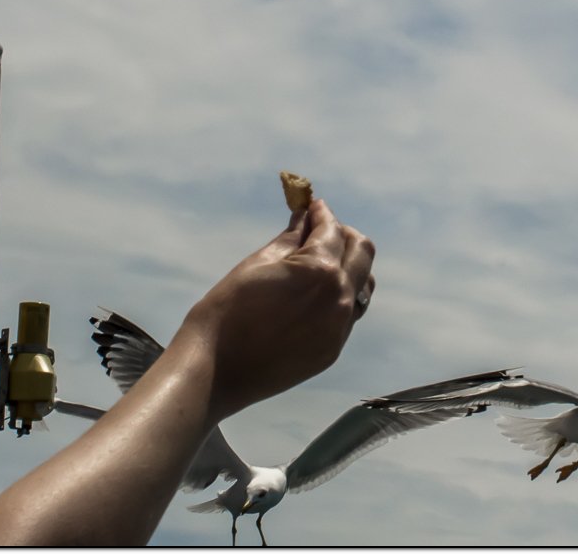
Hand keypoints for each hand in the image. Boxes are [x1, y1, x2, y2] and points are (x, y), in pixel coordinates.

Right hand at [176, 198, 375, 419]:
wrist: (216, 371)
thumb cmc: (227, 311)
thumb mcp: (257, 264)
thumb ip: (289, 240)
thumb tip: (304, 219)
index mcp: (320, 270)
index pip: (332, 230)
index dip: (322, 213)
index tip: (313, 207)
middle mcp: (340, 297)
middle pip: (362, 253)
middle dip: (344, 234)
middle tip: (320, 230)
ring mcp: (339, 327)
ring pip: (362, 284)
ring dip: (349, 266)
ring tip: (322, 262)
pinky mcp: (332, 350)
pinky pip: (348, 313)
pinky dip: (340, 295)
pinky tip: (315, 295)